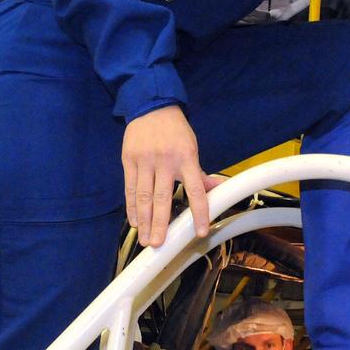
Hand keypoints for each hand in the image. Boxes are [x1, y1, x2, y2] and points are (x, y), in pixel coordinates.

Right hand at [122, 105, 218, 245]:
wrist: (152, 106)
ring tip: (145, 239)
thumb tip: (219, 189)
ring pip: (143, 196)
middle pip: (162, 197)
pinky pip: (130, 188)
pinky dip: (131, 207)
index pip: (196, 190)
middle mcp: (165, 161)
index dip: (199, 212)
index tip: (200, 232)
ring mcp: (145, 160)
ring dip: (144, 220)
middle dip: (160, 223)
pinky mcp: (129, 160)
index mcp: (187, 158)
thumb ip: (201, 173)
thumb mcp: (192, 147)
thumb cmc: (176, 131)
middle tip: (158, 244)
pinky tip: (134, 221)